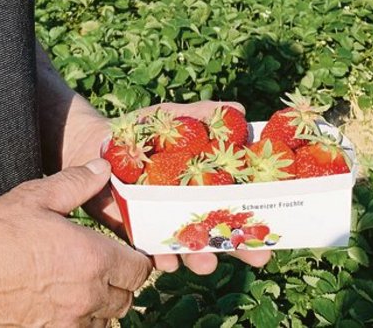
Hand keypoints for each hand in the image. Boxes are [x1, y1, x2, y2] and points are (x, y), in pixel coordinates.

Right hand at [0, 159, 153, 326]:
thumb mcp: (35, 197)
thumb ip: (75, 182)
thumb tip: (102, 168)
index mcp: (92, 258)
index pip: (139, 268)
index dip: (134, 257)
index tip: (121, 249)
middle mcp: (88, 295)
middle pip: (127, 297)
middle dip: (120, 281)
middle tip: (101, 264)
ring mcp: (70, 321)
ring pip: (107, 319)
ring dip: (103, 304)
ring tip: (82, 283)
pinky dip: (82, 319)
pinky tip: (64, 301)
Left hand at [77, 100, 273, 276]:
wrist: (97, 144)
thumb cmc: (142, 131)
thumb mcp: (172, 119)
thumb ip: (200, 116)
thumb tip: (238, 110)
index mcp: (205, 183)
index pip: (238, 204)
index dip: (258, 219)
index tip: (275, 234)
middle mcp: (190, 207)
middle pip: (222, 232)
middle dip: (239, 247)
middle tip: (256, 258)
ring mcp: (166, 221)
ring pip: (191, 246)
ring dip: (201, 257)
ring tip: (205, 262)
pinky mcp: (140, 229)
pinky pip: (153, 248)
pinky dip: (161, 255)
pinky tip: (166, 259)